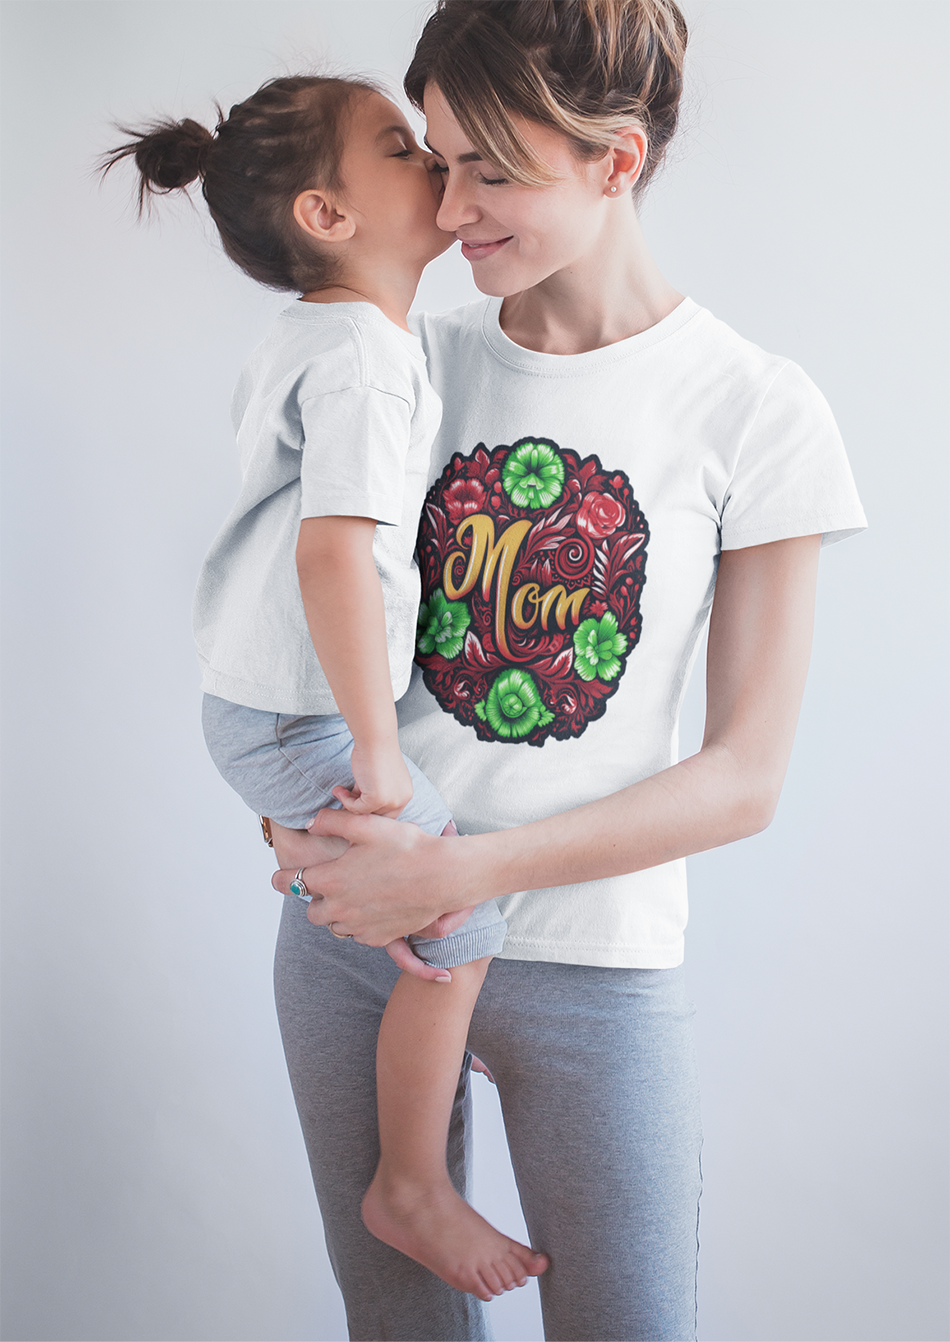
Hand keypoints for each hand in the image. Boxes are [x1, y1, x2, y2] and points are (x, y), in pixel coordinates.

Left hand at [269, 809, 485, 945]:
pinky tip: (371, 908)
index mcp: (332, 879)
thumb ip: (331, 820)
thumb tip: (309, 822)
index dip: (281, 878)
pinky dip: (359, 924)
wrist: (443, 876)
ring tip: (353, 896)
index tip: (278, 877)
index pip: (290, 882)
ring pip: (334, 926)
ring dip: (337, 913)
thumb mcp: (367, 824)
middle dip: (315, 899)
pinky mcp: (378, 937)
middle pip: (312, 912)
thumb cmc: (407, 847)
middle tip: (328, 885)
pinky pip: (358, 936)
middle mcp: (340, 908)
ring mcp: (359, 926)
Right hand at [333, 741, 412, 818]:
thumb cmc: (375, 752)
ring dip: (349, 803)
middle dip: (359, 809)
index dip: (370, 811)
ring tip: (340, 791)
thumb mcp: (378, 778)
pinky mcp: (377, 799)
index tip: (354, 804)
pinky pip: (356, 808)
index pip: (388, 813)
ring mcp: (391, 801)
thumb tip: (358, 808)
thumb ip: (373, 793)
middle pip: (377, 816)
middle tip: (344, 800)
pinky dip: (345, 800)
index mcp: (405, 794)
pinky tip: (340, 789)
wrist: (374, 739)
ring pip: (365, 814)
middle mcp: (402, 799)